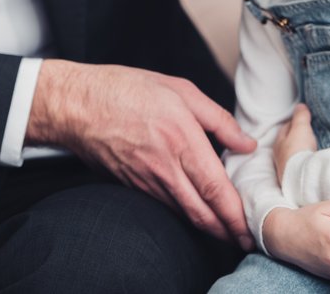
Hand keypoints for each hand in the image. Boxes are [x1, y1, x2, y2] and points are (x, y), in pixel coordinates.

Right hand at [27, 60, 257, 248]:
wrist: (78, 106)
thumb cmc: (128, 90)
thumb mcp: (181, 90)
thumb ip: (219, 120)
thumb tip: (246, 143)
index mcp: (181, 140)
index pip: (215, 189)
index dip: (235, 214)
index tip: (250, 227)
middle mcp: (165, 167)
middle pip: (201, 213)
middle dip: (226, 232)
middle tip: (245, 239)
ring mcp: (147, 181)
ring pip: (184, 214)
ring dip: (208, 227)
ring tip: (229, 230)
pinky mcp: (134, 186)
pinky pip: (166, 206)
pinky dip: (186, 214)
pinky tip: (198, 212)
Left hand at [273, 103, 317, 184]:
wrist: (301, 179)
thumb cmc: (298, 151)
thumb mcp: (300, 128)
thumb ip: (300, 116)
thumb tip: (300, 106)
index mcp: (278, 142)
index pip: (286, 128)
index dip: (295, 121)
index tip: (303, 118)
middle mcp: (280, 155)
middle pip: (289, 141)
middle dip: (298, 136)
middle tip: (309, 131)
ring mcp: (287, 167)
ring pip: (295, 153)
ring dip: (302, 148)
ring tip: (313, 144)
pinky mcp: (296, 177)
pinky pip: (301, 164)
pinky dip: (306, 159)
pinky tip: (313, 159)